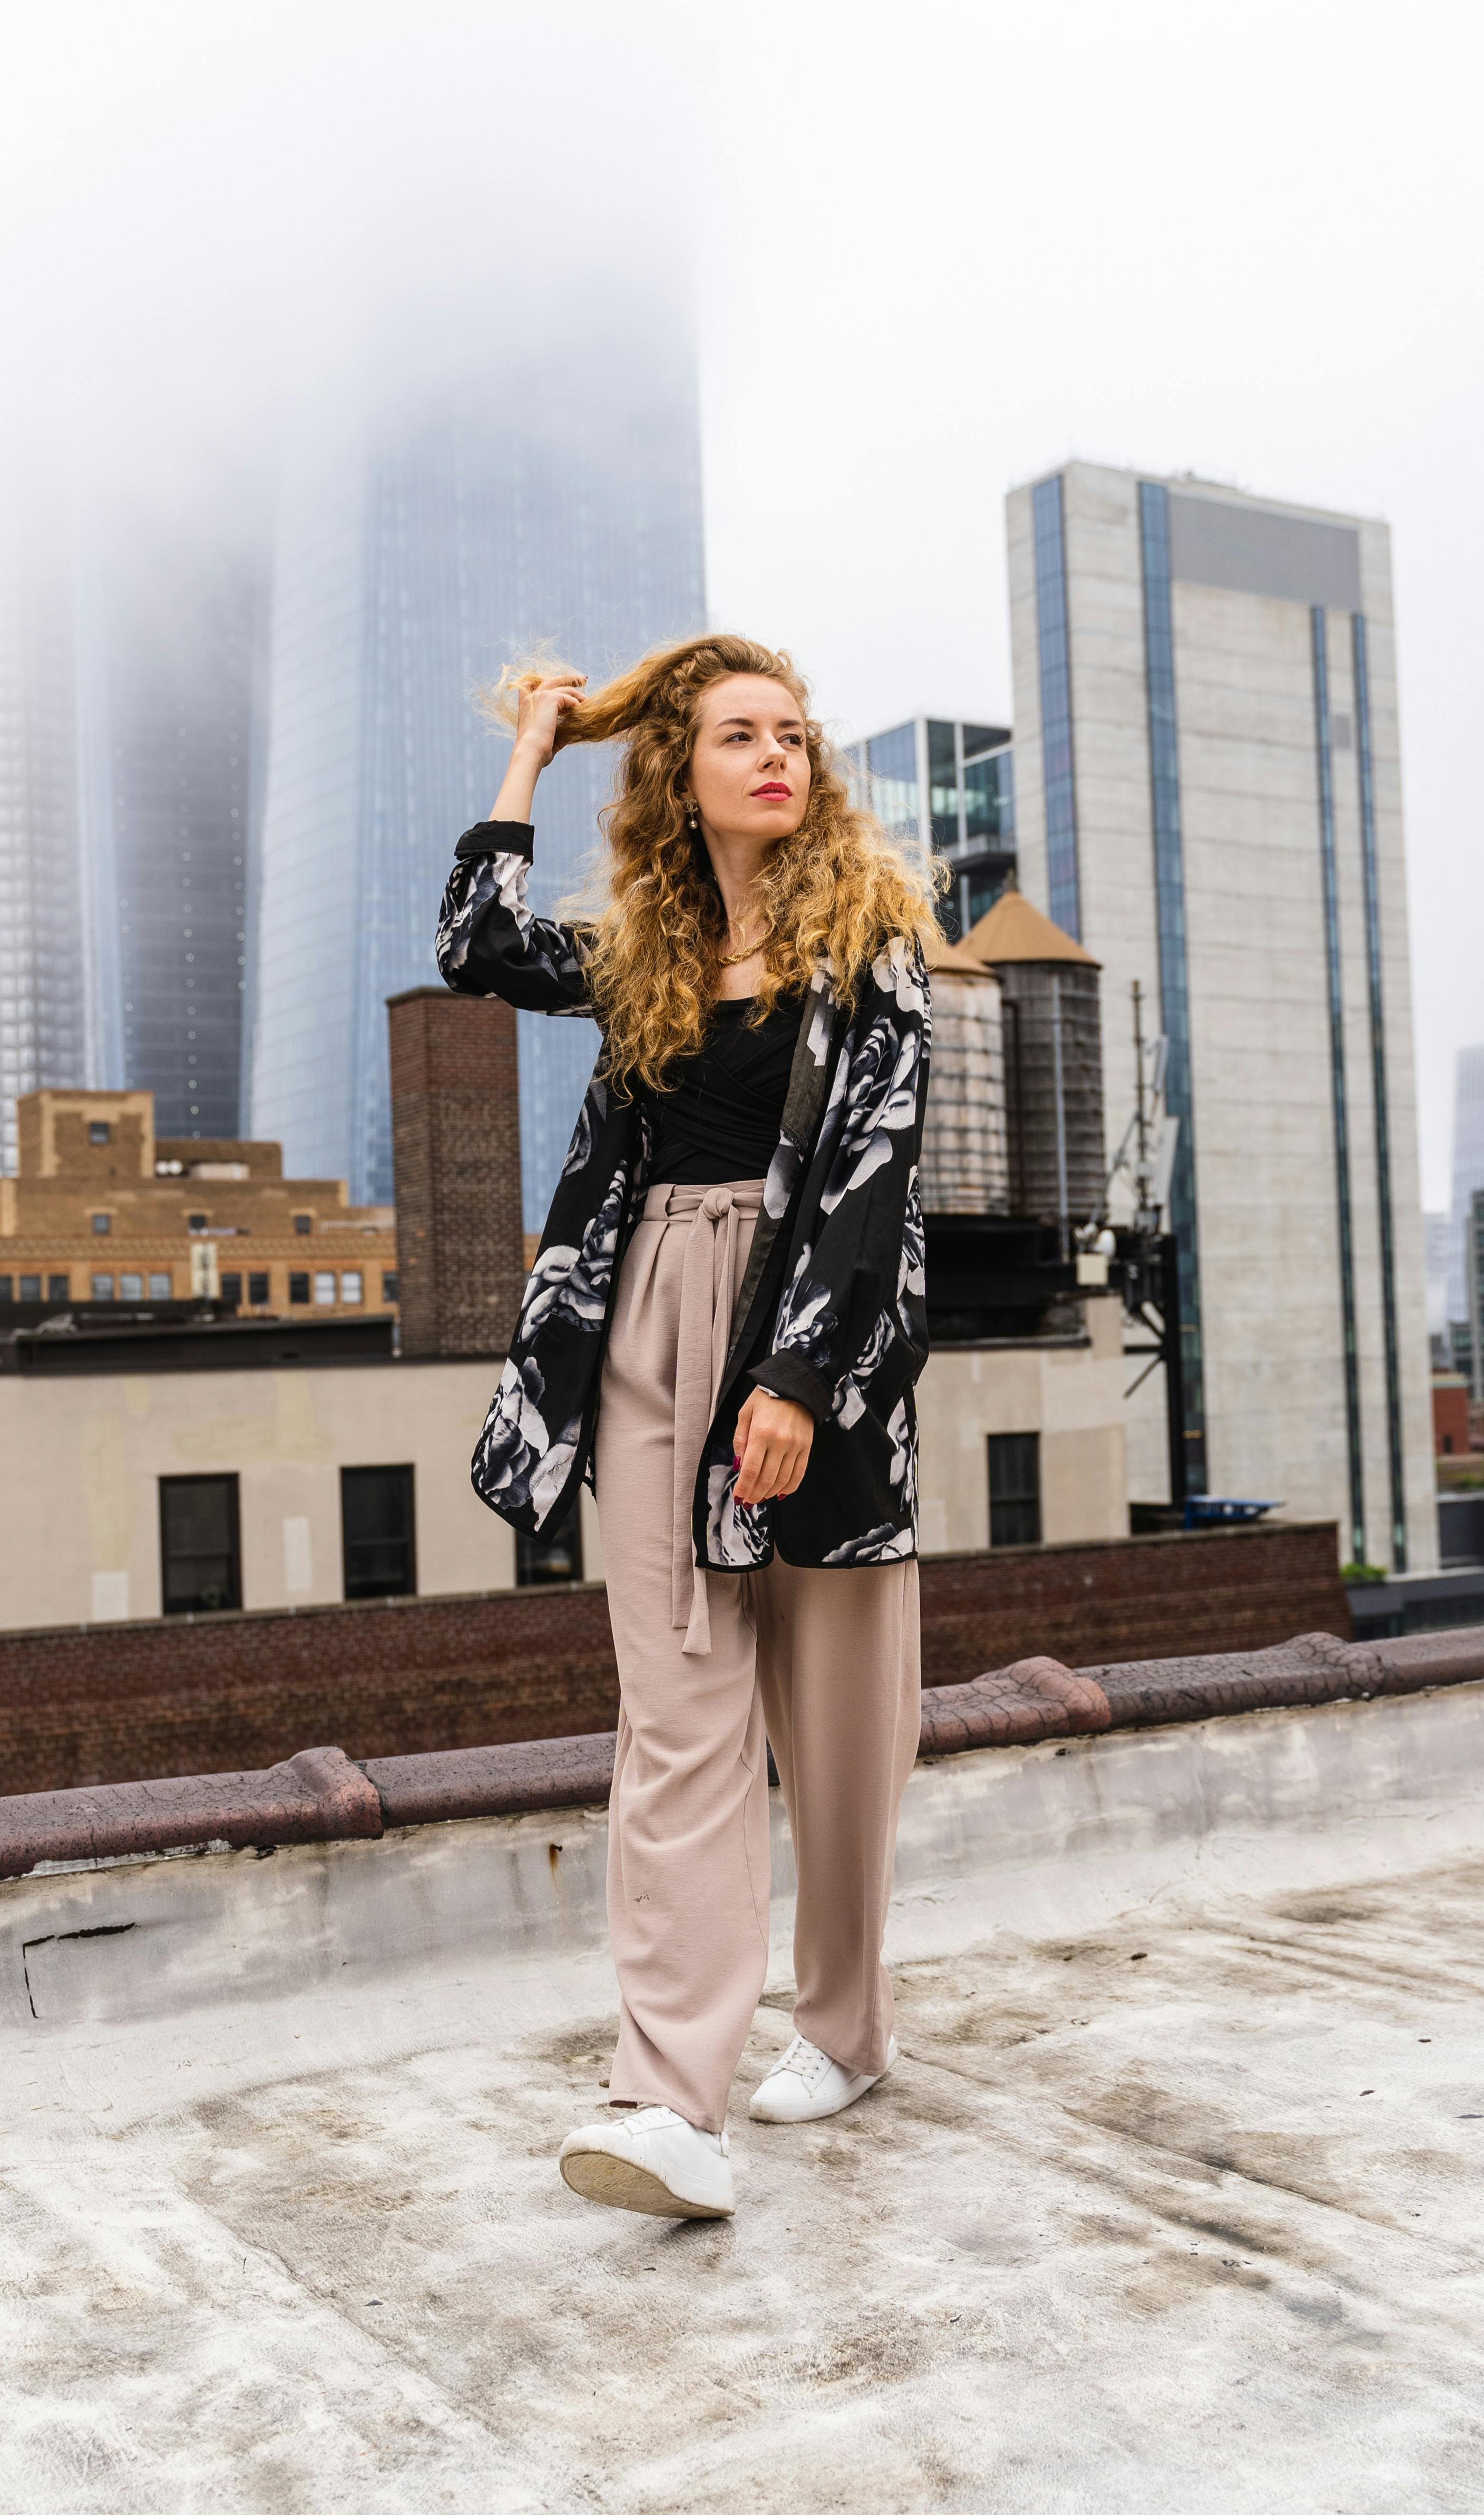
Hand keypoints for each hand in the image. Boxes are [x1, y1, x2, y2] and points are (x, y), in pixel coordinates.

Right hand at [513, 671, 585, 766]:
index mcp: (526, 706)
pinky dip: (578, 704)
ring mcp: (540, 696)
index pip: (532, 686)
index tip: (562, 685)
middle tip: (582, 680)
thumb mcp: (547, 736)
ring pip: (564, 688)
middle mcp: (530, 697)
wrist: (530, 751)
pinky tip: (583, 712)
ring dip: (578, 694)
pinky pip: (569, 698)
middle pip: (551, 680)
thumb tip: (572, 729)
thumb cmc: (537, 750)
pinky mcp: (550, 698)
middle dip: (568, 678)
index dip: (547, 683)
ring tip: (588, 701)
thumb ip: (557, 729)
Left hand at [732, 1388, 813, 1506]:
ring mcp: (796, 1446)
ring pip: (782, 1480)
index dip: (744, 1488)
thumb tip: (738, 1466)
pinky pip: (798, 1474)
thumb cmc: (766, 1397)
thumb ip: (740, 1440)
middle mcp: (780, 1442)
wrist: (796, 1385)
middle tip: (747, 1502)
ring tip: (759, 1498)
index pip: (751, 1470)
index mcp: (761, 1433)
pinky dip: (789, 1487)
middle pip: (766, 1479)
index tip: (738, 1497)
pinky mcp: (806, 1447)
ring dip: (769, 1493)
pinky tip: (779, 1493)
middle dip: (754, 1494)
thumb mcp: (745, 1413)